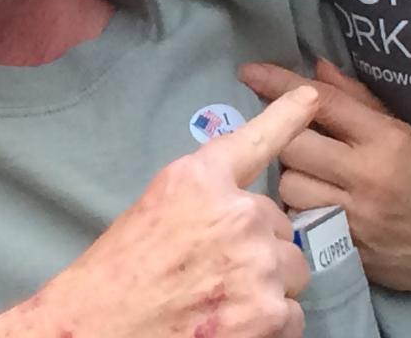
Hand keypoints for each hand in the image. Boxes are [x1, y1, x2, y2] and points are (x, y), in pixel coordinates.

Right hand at [41, 86, 318, 337]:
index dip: (288, 115)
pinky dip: (270, 322)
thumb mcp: (158, 207)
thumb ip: (206, 196)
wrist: (99, 326)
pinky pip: (293, 312)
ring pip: (292, 266)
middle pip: (276, 220)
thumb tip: (239, 207)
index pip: (255, 140)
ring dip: (269, 281)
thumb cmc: (120, 270)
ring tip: (225, 298)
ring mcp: (257, 264)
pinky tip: (234, 323)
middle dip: (258, 242)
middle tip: (216, 266)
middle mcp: (236, 213)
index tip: (311, 96)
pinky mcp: (268, 314)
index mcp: (200, 178)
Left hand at [240, 60, 410, 294]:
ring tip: (309, 175)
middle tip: (297, 140)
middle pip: (293, 145)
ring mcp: (356, 217)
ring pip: (289, 185)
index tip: (249, 72)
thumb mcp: (404, 127)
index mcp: (384, 138)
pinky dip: (298, 209)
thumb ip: (356, 97)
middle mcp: (367, 176)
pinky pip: (299, 221)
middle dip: (286, 137)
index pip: (319, 102)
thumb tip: (315, 67)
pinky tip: (314, 204)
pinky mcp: (349, 250)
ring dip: (290, 175)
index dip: (278, 83)